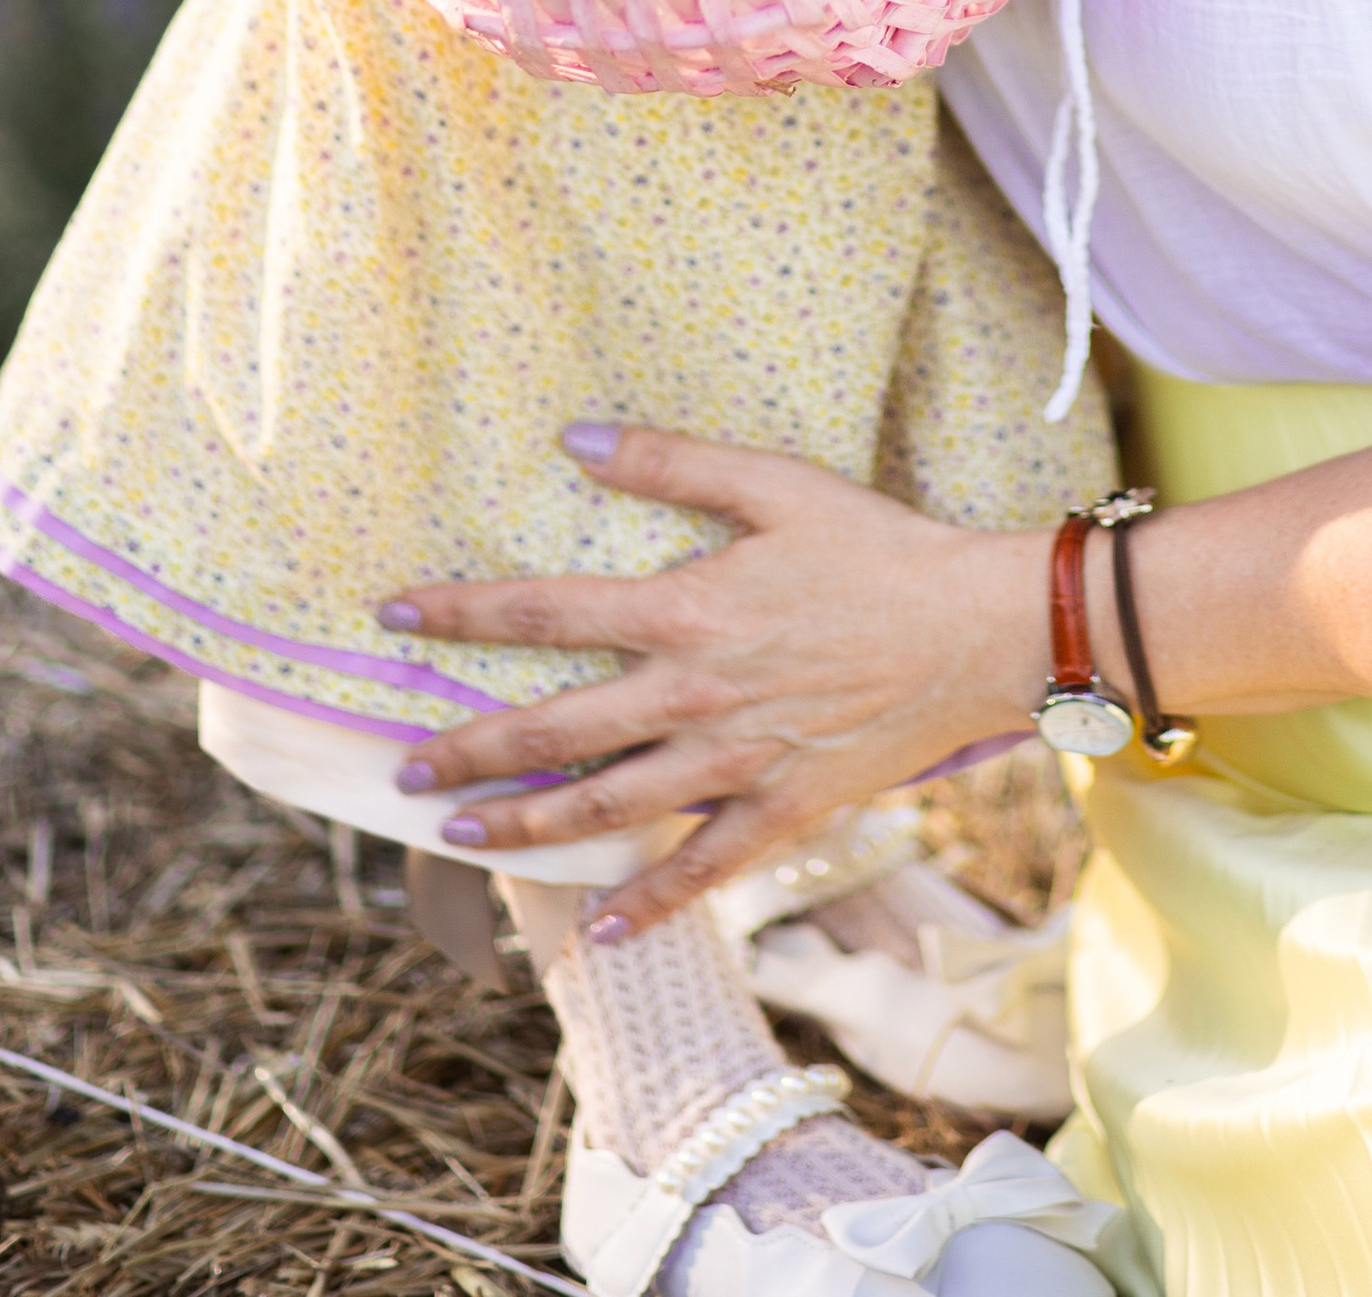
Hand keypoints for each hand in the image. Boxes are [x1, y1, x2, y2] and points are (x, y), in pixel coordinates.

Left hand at [377, 429, 1046, 938]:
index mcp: (685, 611)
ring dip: (529, 828)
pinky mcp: (782, 811)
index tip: (394, 614)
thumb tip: (577, 437)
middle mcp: (693, 696)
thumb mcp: (777, 483)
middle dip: (471, 751)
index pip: (545, 611)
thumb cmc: (878, 548)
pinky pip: (702, 869)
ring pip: (608, 808)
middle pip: (556, 731)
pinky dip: (650, 906)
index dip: (462, 611)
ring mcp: (735, 763)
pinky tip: (601, 935)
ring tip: (463, 840)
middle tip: (403, 769)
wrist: (977, 630)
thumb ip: (673, 462)